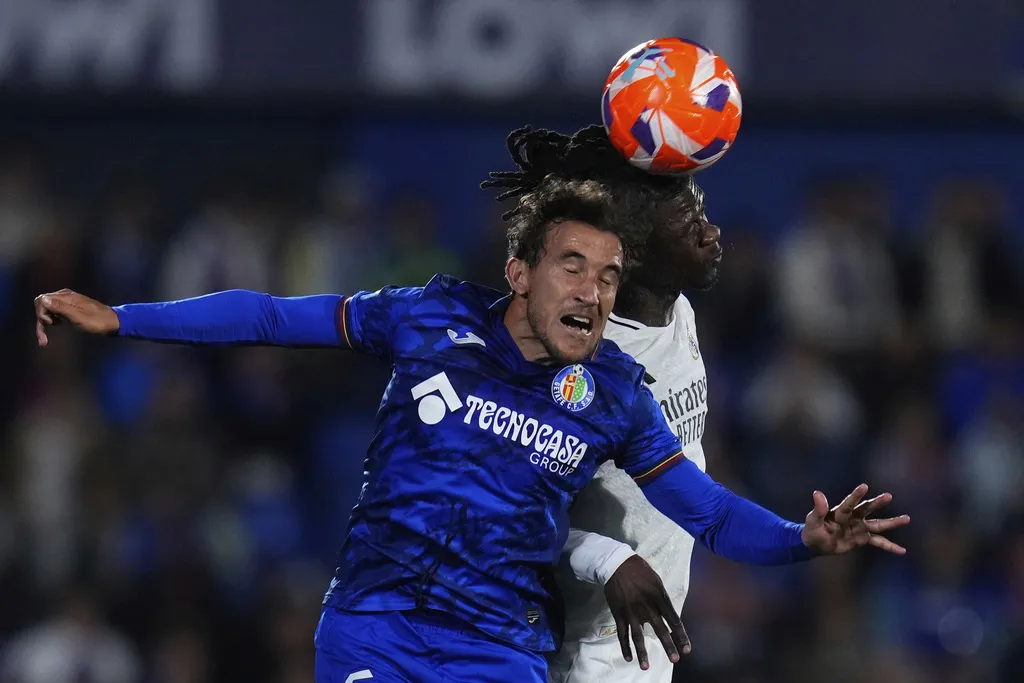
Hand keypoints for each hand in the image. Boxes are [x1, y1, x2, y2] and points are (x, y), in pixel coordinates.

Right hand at [34, 289, 119, 346]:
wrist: (113, 322)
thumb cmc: (97, 321)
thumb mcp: (78, 317)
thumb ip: (61, 308)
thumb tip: (43, 300)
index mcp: (66, 296)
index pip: (41, 300)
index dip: (41, 313)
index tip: (50, 324)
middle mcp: (65, 295)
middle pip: (42, 304)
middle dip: (41, 319)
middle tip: (45, 335)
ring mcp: (68, 300)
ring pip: (47, 309)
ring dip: (45, 322)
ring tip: (48, 336)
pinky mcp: (70, 306)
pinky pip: (54, 311)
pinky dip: (52, 320)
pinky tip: (57, 326)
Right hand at [604, 554, 690, 670]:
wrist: (616, 564)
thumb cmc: (639, 570)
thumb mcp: (657, 581)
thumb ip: (663, 598)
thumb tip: (668, 613)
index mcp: (659, 598)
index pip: (673, 620)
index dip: (681, 635)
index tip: (687, 649)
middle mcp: (647, 607)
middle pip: (660, 630)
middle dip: (668, 646)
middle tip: (675, 659)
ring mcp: (631, 612)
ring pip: (638, 636)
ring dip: (642, 652)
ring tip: (646, 667)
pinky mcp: (619, 614)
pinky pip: (622, 633)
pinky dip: (624, 646)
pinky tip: (629, 658)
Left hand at [801, 483, 909, 555]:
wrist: (817, 543)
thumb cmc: (813, 530)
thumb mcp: (813, 521)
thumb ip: (818, 509)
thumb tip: (816, 492)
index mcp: (840, 512)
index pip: (849, 503)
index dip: (856, 495)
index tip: (864, 486)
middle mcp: (853, 518)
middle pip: (867, 509)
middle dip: (877, 503)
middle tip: (888, 496)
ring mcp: (860, 528)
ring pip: (878, 524)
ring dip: (892, 522)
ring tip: (907, 518)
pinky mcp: (863, 539)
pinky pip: (879, 542)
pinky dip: (890, 546)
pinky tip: (902, 551)